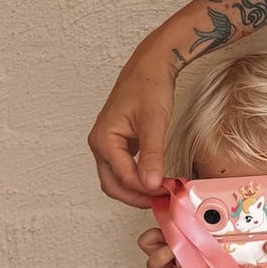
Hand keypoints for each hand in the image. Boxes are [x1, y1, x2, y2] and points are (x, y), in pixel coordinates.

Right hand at [90, 35, 179, 207]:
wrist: (150, 66)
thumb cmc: (149, 86)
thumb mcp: (154, 122)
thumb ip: (152, 155)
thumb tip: (152, 184)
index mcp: (103, 139)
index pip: (122, 177)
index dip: (144, 189)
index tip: (166, 193)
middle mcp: (100, 143)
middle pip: (113, 184)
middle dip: (136, 196)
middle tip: (161, 201)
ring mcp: (107, 143)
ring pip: (116, 178)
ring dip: (136, 189)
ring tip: (160, 193)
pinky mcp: (118, 142)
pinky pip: (123, 167)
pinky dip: (137, 177)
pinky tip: (155, 179)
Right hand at [138, 226, 197, 267]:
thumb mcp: (171, 258)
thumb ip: (178, 242)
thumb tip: (197, 222)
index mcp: (156, 255)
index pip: (145, 241)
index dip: (155, 234)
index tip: (171, 230)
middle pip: (155, 259)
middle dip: (173, 251)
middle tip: (189, 247)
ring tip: (202, 264)